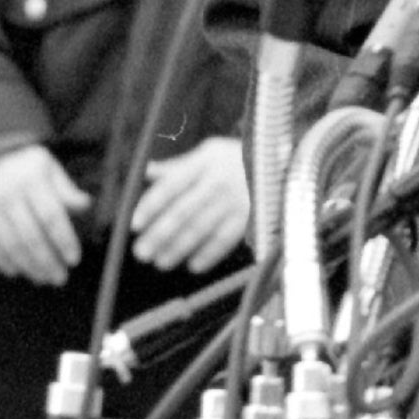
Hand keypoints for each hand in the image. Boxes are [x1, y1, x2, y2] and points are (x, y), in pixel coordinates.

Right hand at [0, 143, 89, 284]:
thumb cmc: (24, 164)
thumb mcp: (49, 167)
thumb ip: (66, 189)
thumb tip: (84, 206)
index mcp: (32, 180)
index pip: (51, 217)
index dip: (64, 241)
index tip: (74, 260)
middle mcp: (8, 194)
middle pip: (30, 236)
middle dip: (46, 261)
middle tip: (59, 278)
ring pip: (9, 245)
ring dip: (28, 266)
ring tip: (43, 278)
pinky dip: (0, 261)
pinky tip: (16, 272)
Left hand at [132, 135, 248, 271]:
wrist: (283, 161)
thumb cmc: (238, 157)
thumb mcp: (210, 152)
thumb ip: (178, 166)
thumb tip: (146, 172)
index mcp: (205, 162)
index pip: (172, 185)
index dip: (152, 205)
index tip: (135, 224)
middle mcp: (220, 181)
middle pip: (184, 211)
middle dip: (160, 234)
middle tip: (141, 252)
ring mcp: (236, 200)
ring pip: (202, 228)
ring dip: (178, 248)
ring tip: (161, 262)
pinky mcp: (251, 216)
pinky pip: (227, 238)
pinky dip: (210, 254)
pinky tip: (193, 266)